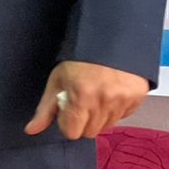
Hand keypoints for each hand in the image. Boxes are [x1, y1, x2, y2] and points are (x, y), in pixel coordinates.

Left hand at [23, 61, 148, 140]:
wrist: (110, 36)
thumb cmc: (78, 58)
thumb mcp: (57, 79)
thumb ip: (45, 108)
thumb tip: (31, 130)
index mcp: (81, 96)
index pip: (72, 132)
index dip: (67, 122)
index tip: (68, 108)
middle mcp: (104, 101)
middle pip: (90, 132)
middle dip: (83, 120)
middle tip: (82, 100)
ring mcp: (123, 100)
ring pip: (107, 126)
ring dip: (100, 116)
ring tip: (97, 94)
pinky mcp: (137, 98)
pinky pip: (123, 117)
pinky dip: (116, 109)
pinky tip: (112, 91)